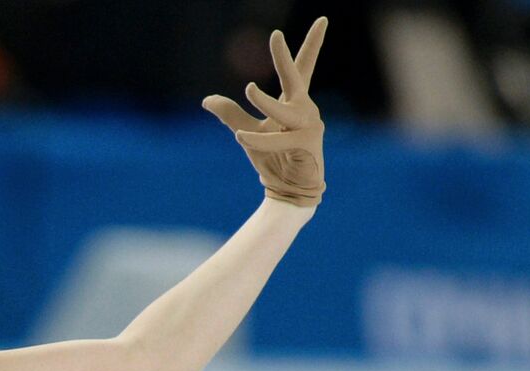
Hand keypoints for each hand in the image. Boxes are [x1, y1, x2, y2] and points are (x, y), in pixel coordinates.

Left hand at [202, 16, 327, 206]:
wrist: (288, 191)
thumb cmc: (273, 160)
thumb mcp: (247, 132)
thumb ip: (231, 114)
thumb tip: (206, 99)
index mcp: (294, 102)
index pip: (303, 67)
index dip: (313, 43)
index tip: (323, 19)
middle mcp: (305, 109)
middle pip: (295, 76)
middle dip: (283, 57)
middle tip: (275, 36)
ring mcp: (309, 125)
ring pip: (281, 110)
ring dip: (264, 101)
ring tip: (248, 89)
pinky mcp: (307, 144)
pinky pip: (277, 138)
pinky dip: (258, 139)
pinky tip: (242, 139)